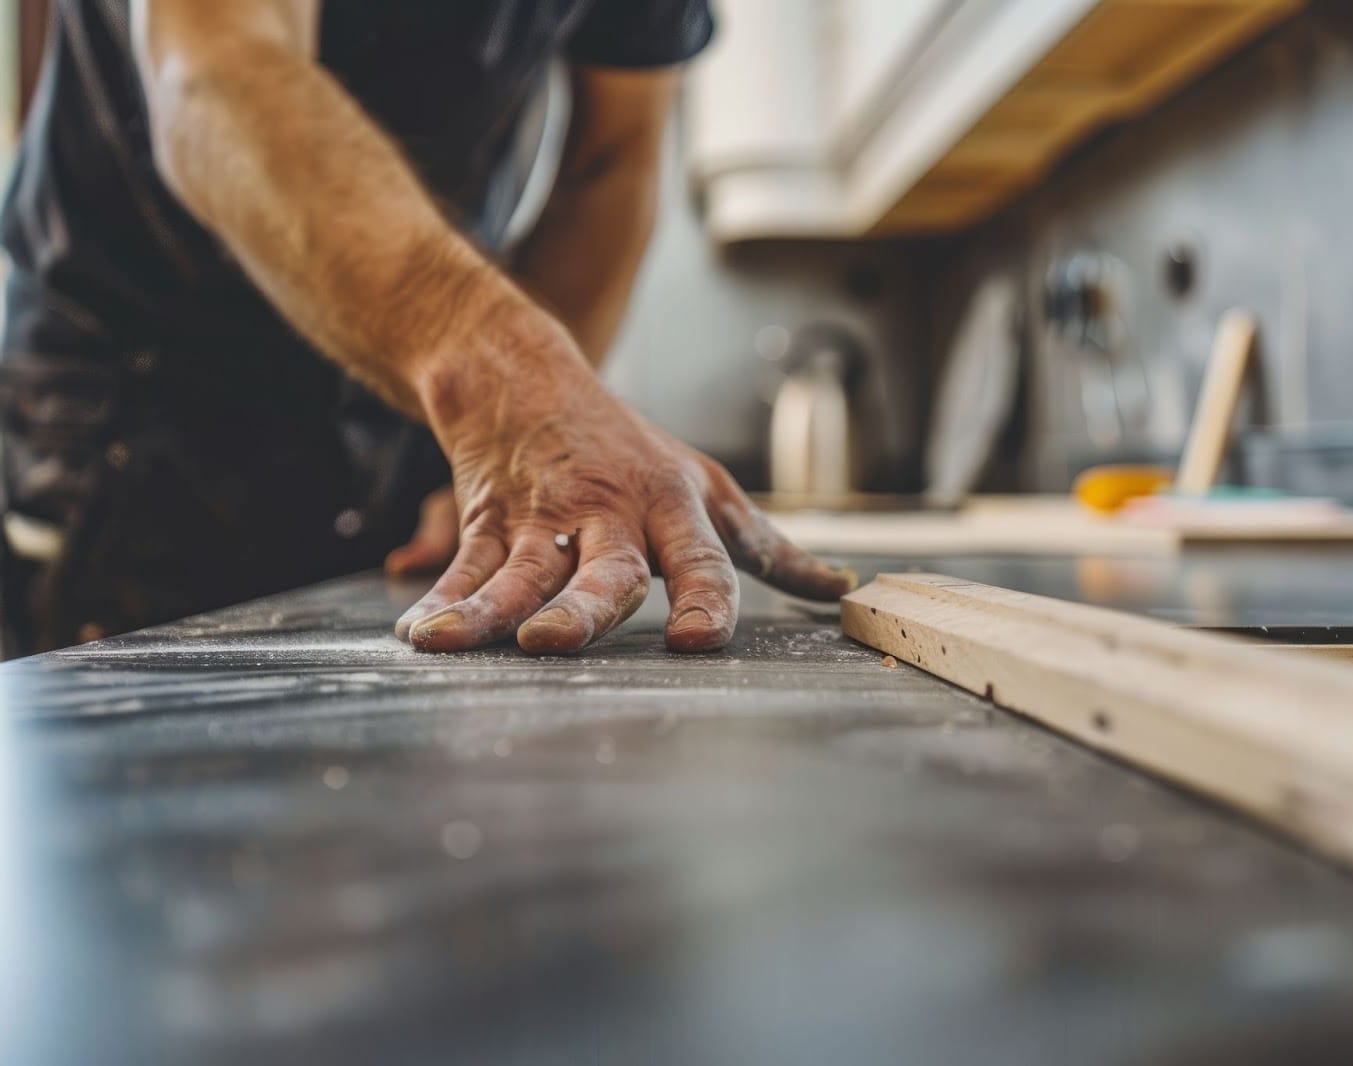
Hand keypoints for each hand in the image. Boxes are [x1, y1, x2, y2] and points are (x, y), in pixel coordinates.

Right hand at [393, 312, 855, 654]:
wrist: (527, 378)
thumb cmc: (635, 452)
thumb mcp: (712, 491)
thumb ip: (771, 551)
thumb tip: (840, 590)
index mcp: (675, 511)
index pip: (702, 562)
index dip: (704, 601)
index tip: (698, 643)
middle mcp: (612, 516)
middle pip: (602, 571)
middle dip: (579, 608)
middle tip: (551, 642)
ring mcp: (545, 518)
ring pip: (520, 570)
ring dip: (485, 609)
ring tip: (451, 642)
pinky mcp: (490, 519)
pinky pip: (466, 563)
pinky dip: (442, 599)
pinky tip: (419, 634)